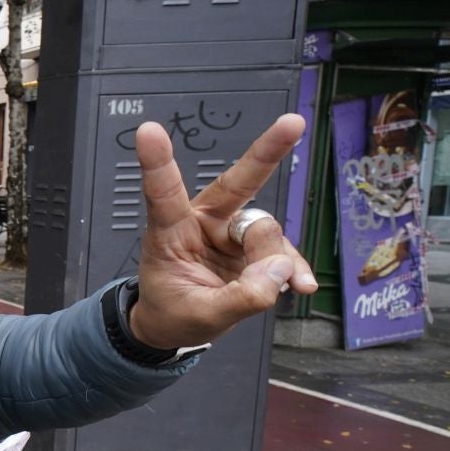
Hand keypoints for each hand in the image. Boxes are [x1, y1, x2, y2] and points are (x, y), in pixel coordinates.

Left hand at [127, 113, 319, 349]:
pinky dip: (293, 269)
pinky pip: (284, 251)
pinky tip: (300, 285)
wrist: (176, 326)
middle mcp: (203, 223)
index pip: (163, 195)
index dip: (158, 163)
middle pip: (236, 183)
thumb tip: (278, 273)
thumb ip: (239, 298)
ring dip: (271, 261)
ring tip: (259, 289)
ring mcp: (232, 232)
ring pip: (265, 231)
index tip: (149, 131)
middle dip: (266, 152)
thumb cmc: (172, 312)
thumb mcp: (199, 316)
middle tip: (293, 123)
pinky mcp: (256, 247)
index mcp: (170, 233)